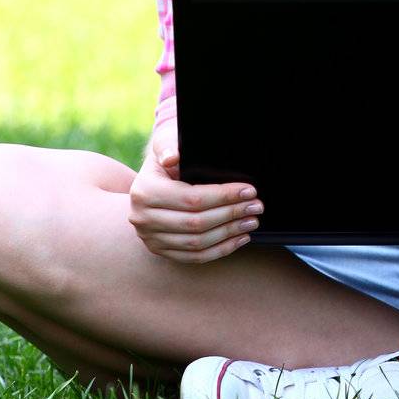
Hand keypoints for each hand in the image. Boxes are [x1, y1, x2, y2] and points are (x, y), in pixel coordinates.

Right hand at [128, 114, 262, 263]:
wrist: (149, 179)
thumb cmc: (166, 155)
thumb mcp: (165, 141)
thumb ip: (168, 144)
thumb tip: (172, 157)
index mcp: (145, 191)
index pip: (192, 198)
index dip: (224, 196)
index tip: (249, 191)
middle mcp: (142, 218)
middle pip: (196, 223)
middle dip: (232, 214)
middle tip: (256, 206)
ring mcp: (150, 238)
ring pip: (197, 243)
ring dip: (229, 233)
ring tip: (251, 221)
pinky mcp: (159, 250)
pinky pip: (193, 257)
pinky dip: (220, 250)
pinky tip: (239, 238)